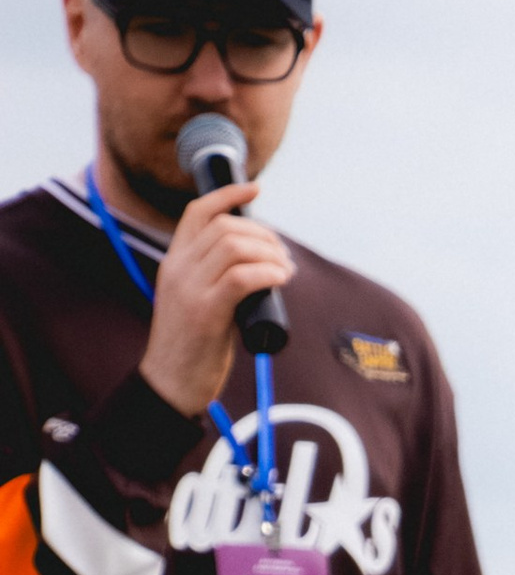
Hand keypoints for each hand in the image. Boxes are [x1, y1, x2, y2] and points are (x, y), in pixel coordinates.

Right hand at [139, 180, 291, 417]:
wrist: (170, 385)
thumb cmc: (190, 349)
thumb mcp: (194, 303)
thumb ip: (212, 284)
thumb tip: (252, 273)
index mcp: (174, 262)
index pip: (198, 212)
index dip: (228, 194)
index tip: (255, 189)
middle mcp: (178, 268)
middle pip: (225, 227)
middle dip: (262, 234)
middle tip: (282, 255)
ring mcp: (190, 289)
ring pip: (234, 247)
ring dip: (269, 253)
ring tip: (286, 270)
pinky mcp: (206, 313)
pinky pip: (241, 277)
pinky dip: (266, 272)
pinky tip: (280, 278)